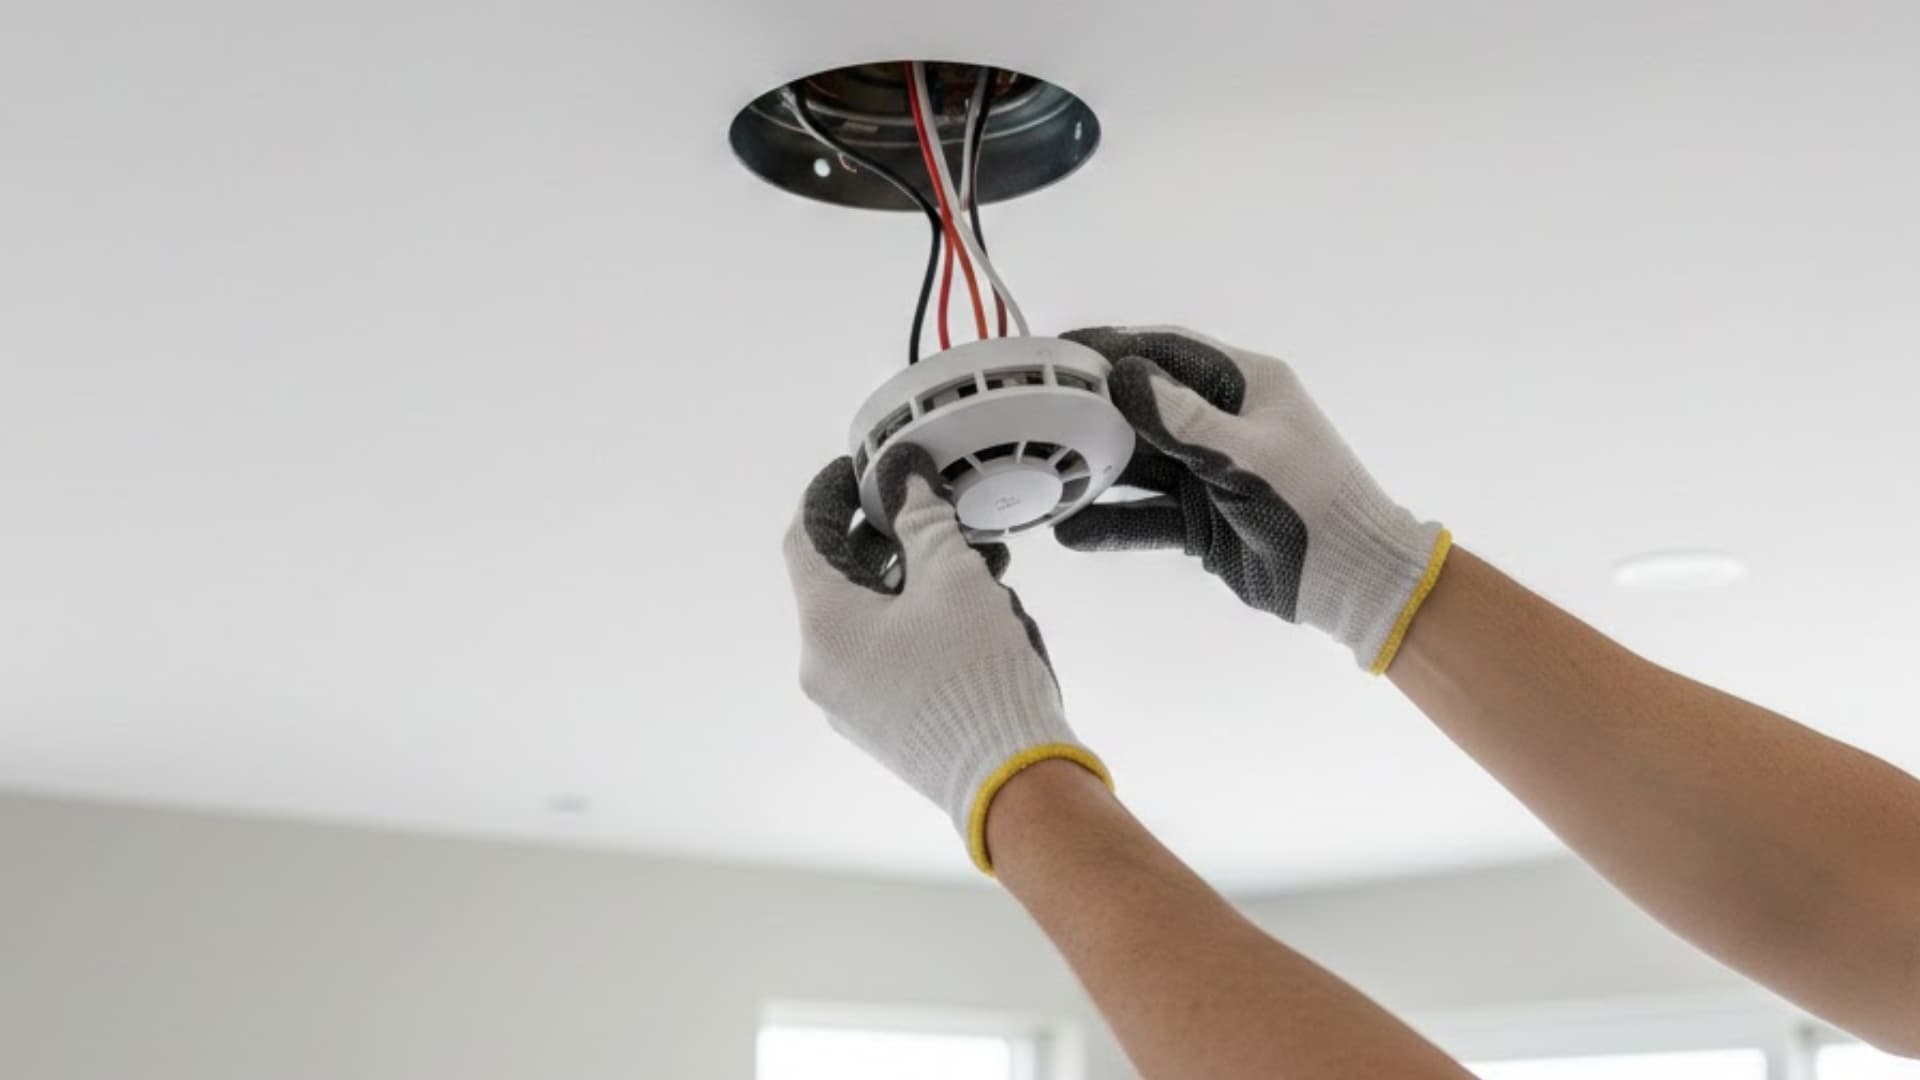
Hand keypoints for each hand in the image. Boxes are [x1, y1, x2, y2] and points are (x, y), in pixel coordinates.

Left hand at [782, 444, 1109, 872]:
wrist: (1010, 777)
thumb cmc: (973, 673)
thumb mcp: (952, 576)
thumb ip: (924, 521)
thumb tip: (906, 481)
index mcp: (823, 625)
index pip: (805, 537)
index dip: (831, 494)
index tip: (860, 470)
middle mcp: (822, 668)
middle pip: (839, 580)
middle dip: (885, 537)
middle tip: (924, 506)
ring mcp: (849, 703)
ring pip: (870, 619)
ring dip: (910, 580)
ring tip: (967, 555)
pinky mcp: (883, 725)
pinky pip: (887, 656)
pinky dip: (916, 621)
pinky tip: (969, 605)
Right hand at [1056, 327, 1450, 672]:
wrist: (1353, 580)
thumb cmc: (1314, 505)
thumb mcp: (1249, 457)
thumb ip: (1183, 420)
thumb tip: (1124, 375)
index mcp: (1246, 386)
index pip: (1166, 353)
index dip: (1112, 348)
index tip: (1058, 352)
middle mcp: (1222, 422)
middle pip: (1142, 407)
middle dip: (1091, 411)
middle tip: (1031, 412)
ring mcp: (1208, 472)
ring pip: (1139, 464)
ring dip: (1095, 471)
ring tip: (1041, 473)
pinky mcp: (1199, 519)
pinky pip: (1145, 515)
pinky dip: (1111, 523)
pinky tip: (1070, 529)